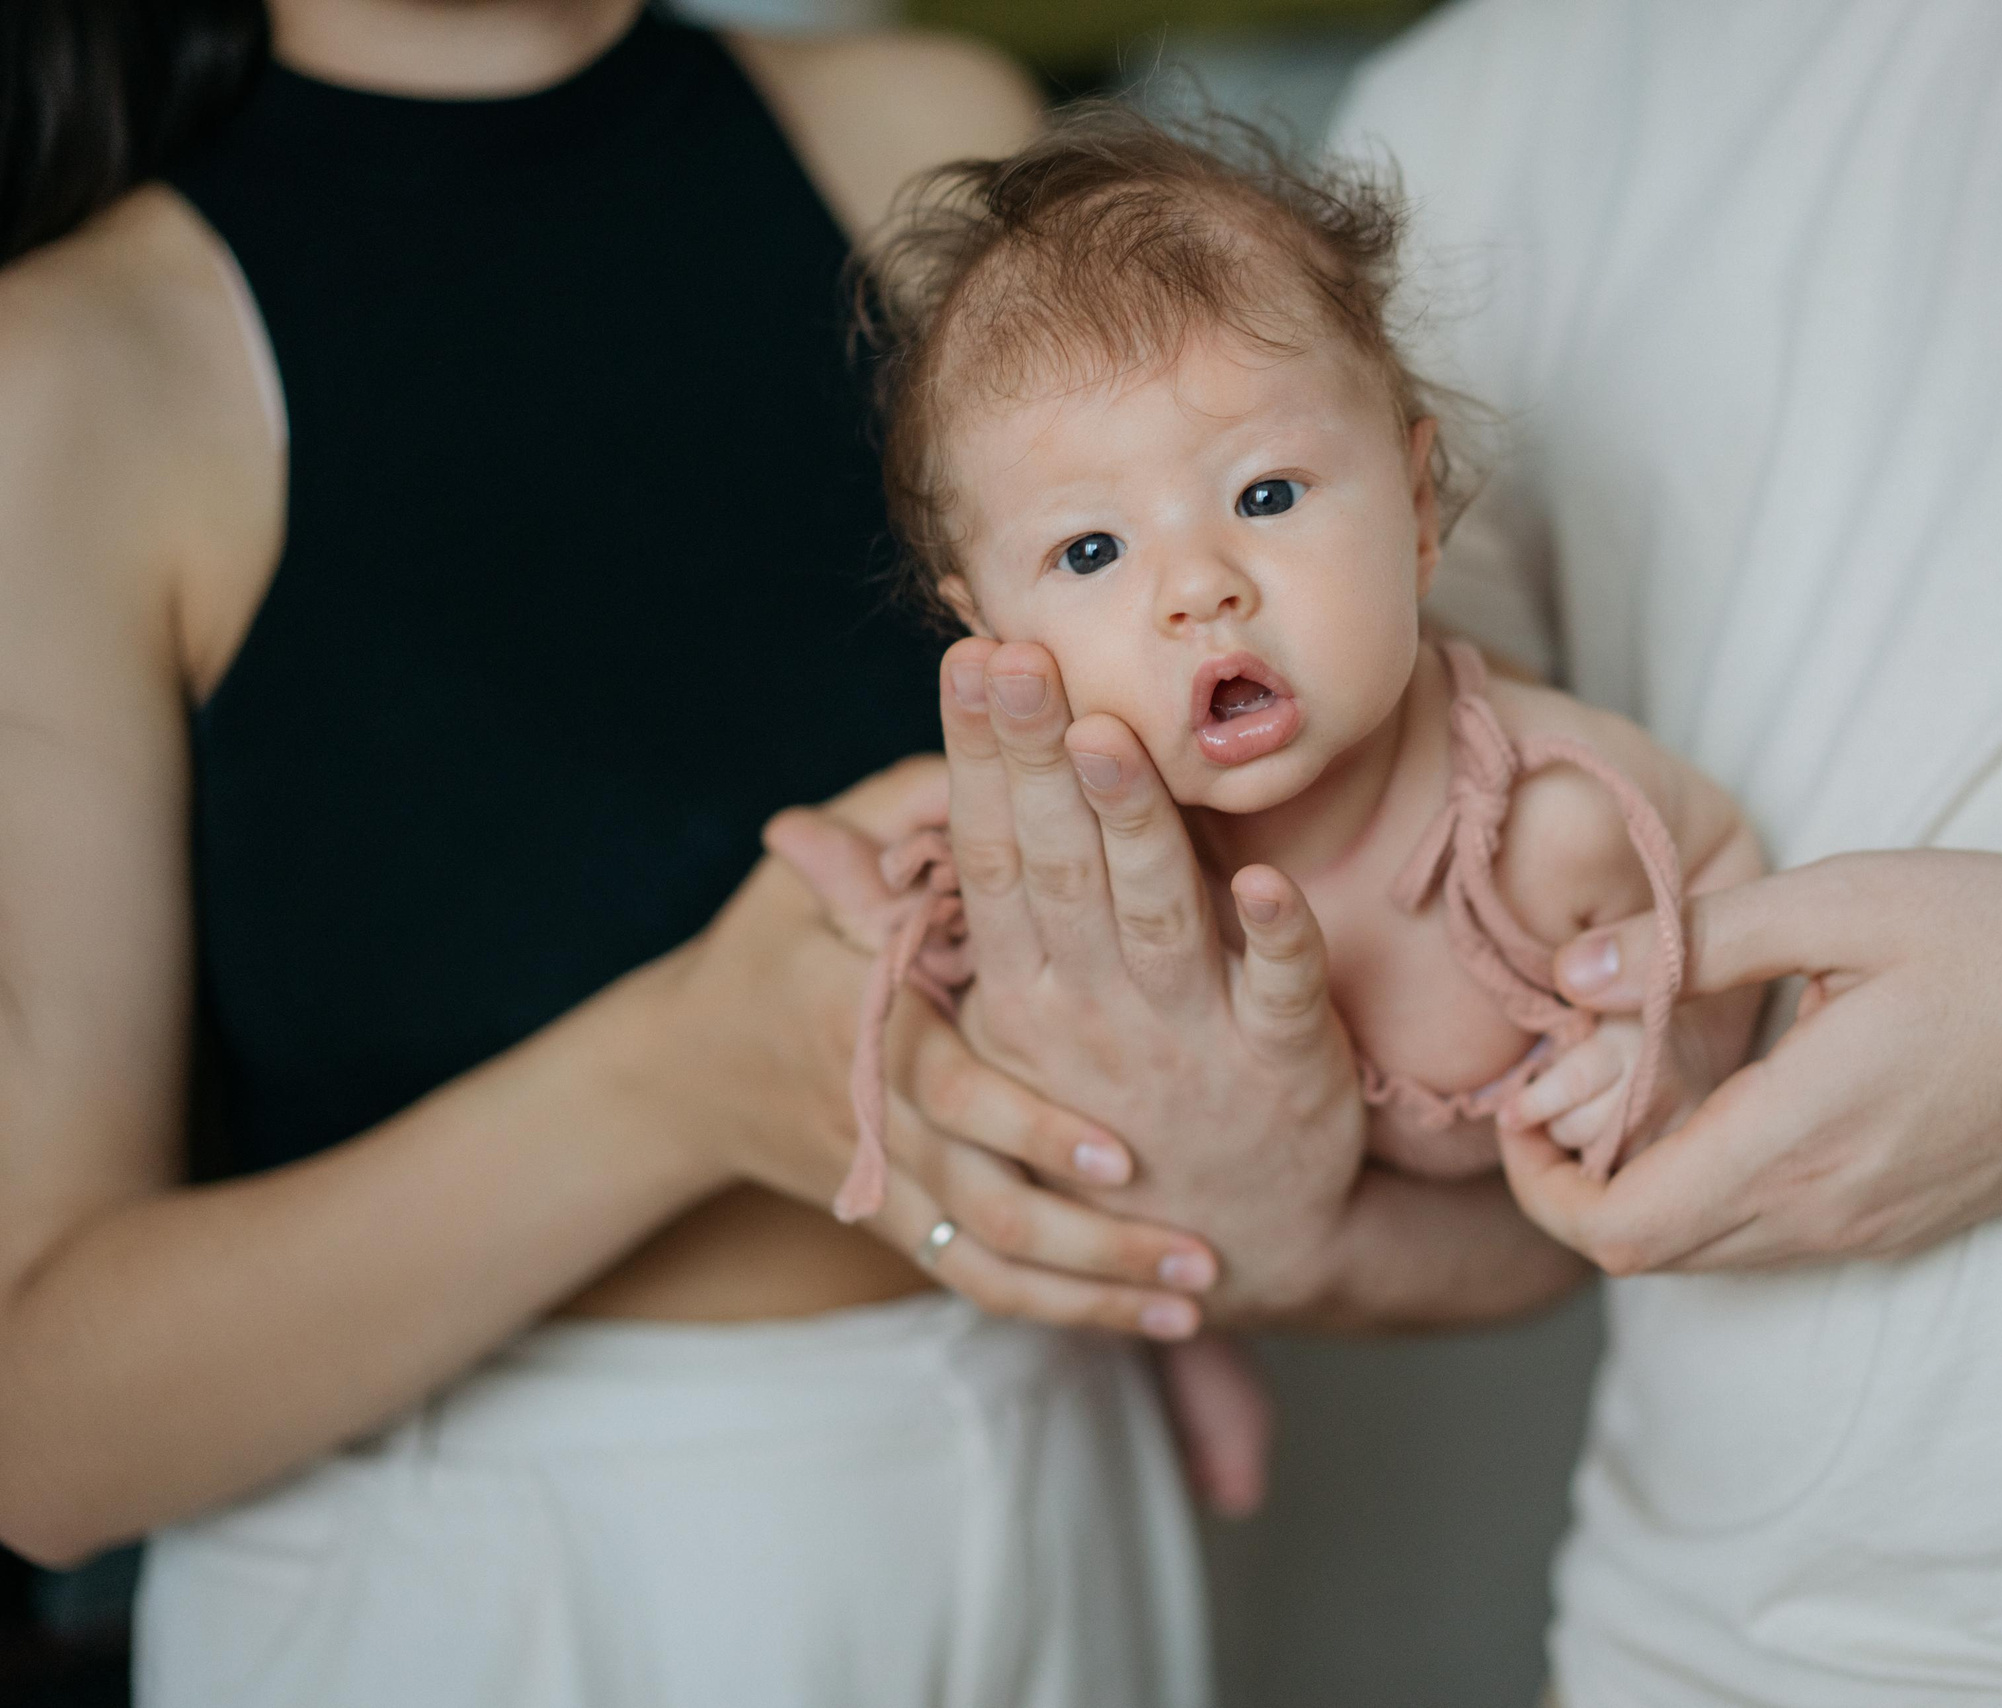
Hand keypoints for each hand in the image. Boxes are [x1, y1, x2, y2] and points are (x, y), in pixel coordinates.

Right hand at [758, 780, 1222, 1340]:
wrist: (689, 1077)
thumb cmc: (771, 951)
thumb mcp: (812, 874)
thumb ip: (900, 814)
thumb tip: (987, 724)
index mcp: (865, 1027)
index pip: (950, 1086)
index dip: (1033, 1125)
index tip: (1120, 1154)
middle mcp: (887, 1118)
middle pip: (989, 1200)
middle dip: (1093, 1233)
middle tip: (1197, 1246)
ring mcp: (899, 1184)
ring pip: (997, 1259)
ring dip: (1098, 1284)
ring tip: (1198, 1291)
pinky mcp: (908, 1226)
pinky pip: (988, 1288)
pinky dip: (1071, 1312)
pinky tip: (1158, 1323)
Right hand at [934, 637, 1369, 1315]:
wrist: (1206, 1262)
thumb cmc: (1074, 1122)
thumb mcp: (967, 1037)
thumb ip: (906, 925)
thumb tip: (796, 831)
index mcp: (1013, 990)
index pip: (985, 852)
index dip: (977, 754)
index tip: (971, 657)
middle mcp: (1084, 1012)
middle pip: (1047, 867)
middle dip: (1029, 757)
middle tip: (1022, 659)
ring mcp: (1181, 1041)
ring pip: (1149, 919)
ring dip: (1128, 825)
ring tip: (1109, 738)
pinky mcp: (1278, 1070)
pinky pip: (1279, 997)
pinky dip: (1276, 938)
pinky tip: (1267, 879)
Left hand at [1506, 849, 2001, 1270]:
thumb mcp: (1850, 902)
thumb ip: (1699, 944)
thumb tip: (1576, 980)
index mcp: (1803, 1140)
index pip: (1620, 1229)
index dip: (1537, 1185)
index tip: (1519, 1106)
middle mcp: (1828, 1212)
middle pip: (1647, 1253)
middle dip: (1573, 1183)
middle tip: (1561, 1085)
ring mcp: (1869, 1230)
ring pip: (1705, 1251)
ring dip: (1641, 1187)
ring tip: (1633, 1081)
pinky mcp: (1900, 1224)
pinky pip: (1766, 1236)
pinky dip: (1708, 1188)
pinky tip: (1720, 1100)